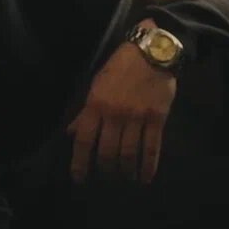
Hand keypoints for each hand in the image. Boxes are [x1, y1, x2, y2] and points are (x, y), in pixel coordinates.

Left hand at [68, 24, 176, 182]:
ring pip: (129, 154)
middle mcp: (114, 115)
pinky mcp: (157, 119)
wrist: (152, 51)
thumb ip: (85, 111)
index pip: (84, 140)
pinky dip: (148, 166)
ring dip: (126, 170)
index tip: (80, 178)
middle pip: (107, 152)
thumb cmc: (121, 66)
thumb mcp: (97, 84)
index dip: (80, 163)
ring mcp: (137, 118)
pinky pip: (152, 148)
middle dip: (106, 169)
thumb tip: (71, 133)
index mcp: (96, 105)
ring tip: (126, 177)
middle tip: (108, 176)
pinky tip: (145, 178)